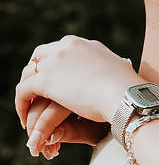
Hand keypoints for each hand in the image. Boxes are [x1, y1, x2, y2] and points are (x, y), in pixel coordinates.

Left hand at [16, 37, 140, 155]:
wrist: (126, 96)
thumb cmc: (130, 91)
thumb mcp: (120, 71)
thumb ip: (112, 68)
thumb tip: (124, 65)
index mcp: (84, 45)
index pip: (60, 50)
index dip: (53, 66)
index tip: (54, 82)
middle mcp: (67, 47)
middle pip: (39, 56)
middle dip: (35, 74)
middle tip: (35, 94)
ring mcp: (55, 61)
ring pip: (29, 73)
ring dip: (27, 91)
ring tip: (28, 110)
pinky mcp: (46, 79)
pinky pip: (24, 90)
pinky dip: (21, 104)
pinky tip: (25, 119)